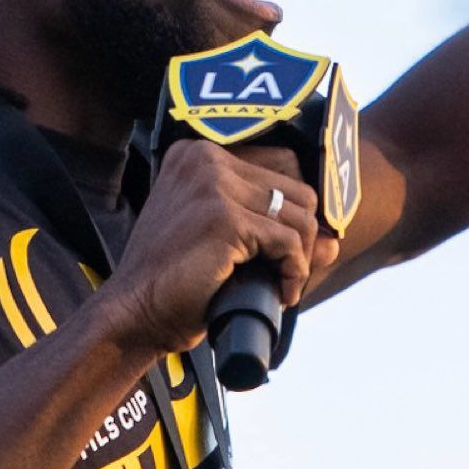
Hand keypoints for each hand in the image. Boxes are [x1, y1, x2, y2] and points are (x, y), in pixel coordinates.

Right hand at [102, 140, 339, 355]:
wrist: (135, 314)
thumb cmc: (175, 284)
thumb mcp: (228, 246)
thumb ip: (275, 233)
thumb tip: (334, 241)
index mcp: (198, 154)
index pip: (282, 165)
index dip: (296, 212)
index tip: (291, 249)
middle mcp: (205, 158)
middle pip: (297, 188)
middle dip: (303, 237)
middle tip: (288, 273)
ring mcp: (213, 185)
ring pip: (300, 215)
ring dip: (301, 258)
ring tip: (282, 286)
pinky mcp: (224, 217)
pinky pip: (289, 243)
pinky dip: (294, 273)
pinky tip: (280, 294)